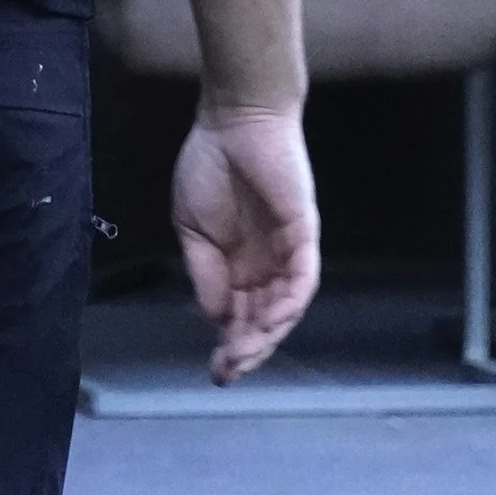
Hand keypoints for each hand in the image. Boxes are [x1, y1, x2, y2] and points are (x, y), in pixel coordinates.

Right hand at [172, 105, 319, 383]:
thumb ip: (205, 273)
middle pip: (265, 320)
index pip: (240, 317)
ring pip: (286, 306)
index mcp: (239, 266)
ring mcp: (288, 252)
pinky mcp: (303, 234)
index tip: (217, 373)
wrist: (232, 121)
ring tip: (244, 351)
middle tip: (228, 370)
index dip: (231, 347)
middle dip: (248, 350)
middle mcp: (267, 265)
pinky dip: (291, 300)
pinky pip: (303, 276)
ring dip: (267, 333)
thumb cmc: (210, 166)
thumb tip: (215, 317)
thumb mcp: (191, 228)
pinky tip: (273, 318)